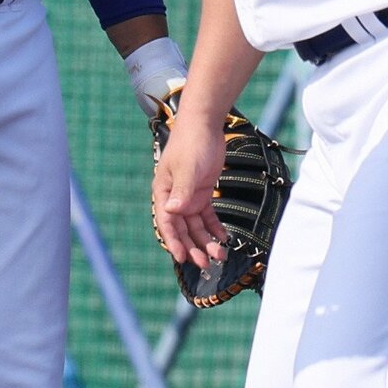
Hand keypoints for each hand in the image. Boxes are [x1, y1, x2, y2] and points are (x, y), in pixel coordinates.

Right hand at [152, 104, 228, 269]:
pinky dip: (215, 228)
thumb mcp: (187, 168)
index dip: (174, 242)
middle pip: (182, 229)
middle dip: (193, 247)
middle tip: (205, 263)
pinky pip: (208, 216)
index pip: (166, 223)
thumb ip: (181, 191)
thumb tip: (173, 211)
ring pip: (196, 226)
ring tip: (219, 255)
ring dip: (206, 241)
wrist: (205, 124)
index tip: (183, 258)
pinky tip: (224, 238)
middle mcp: (174, 198)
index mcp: (164, 192)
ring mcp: (188, 196)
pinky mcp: (202, 192)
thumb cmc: (191, 143)